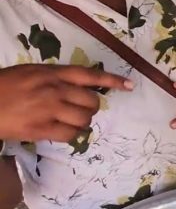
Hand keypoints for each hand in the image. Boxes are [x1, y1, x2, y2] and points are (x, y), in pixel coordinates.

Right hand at [0, 64, 132, 142]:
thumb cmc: (3, 86)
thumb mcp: (30, 73)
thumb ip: (54, 78)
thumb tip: (77, 87)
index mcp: (51, 73)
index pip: (89, 75)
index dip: (112, 81)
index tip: (130, 86)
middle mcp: (53, 89)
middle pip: (92, 101)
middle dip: (91, 107)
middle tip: (82, 110)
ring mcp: (48, 110)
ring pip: (84, 119)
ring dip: (82, 122)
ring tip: (70, 121)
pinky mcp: (41, 129)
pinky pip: (70, 135)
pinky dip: (71, 135)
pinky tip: (62, 131)